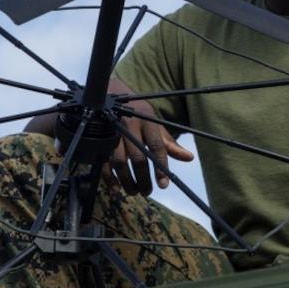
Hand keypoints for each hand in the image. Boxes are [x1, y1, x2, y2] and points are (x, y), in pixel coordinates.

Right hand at [103, 78, 192, 195]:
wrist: (110, 95)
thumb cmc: (137, 114)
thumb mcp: (154, 124)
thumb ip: (169, 143)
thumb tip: (189, 158)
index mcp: (147, 121)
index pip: (157, 146)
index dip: (161, 167)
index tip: (164, 184)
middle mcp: (130, 125)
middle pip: (138, 157)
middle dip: (143, 178)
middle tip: (147, 192)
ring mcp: (112, 131)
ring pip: (120, 161)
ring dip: (127, 180)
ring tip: (133, 191)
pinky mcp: (99, 138)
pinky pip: (102, 161)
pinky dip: (109, 177)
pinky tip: (115, 188)